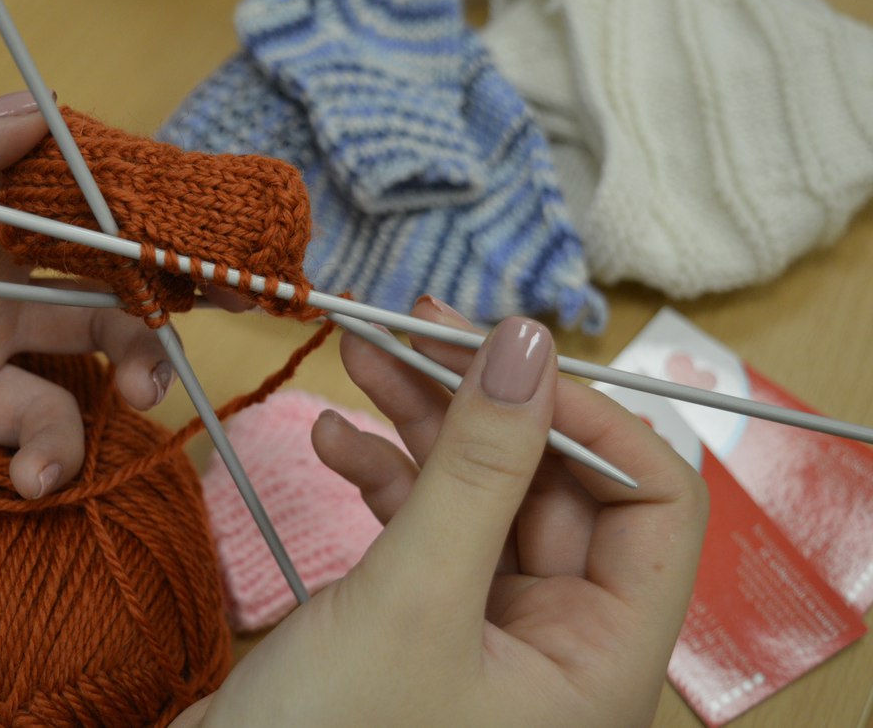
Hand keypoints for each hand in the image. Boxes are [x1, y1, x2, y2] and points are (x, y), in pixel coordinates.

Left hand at [0, 93, 174, 497]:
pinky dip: (50, 454)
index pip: (68, 176)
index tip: (206, 216)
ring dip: (136, 367)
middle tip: (232, 300)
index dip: (143, 191)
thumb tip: (37, 109)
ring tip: (142, 401)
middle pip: (103, 258)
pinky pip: (30, 427)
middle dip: (173, 275)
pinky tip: (29, 480)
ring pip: (91, 343)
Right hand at [175, 299, 707, 726]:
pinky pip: (429, 527)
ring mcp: (492, 634)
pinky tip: (336, 441)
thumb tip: (526, 341)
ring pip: (483, 494)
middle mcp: (561, 646)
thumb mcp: (412, 595)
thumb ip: (478, 465)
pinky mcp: (428, 622)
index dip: (590, 417)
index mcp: (603, 660)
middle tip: (413, 329)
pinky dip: (386, 477)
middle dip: (481, 401)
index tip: (505, 357)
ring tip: (362, 357)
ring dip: (424, 424)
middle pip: (553, 484)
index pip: (653, 503)